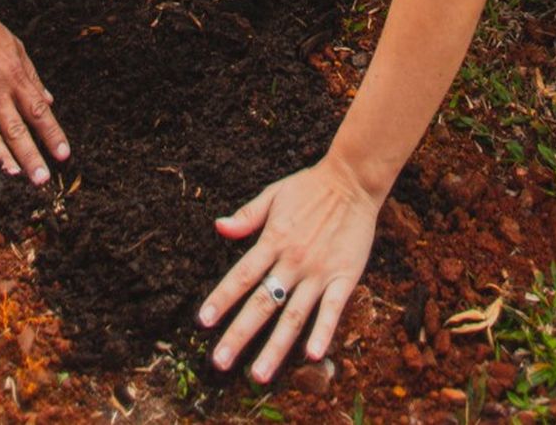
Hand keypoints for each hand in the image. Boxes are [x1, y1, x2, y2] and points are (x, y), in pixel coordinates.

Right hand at [0, 2, 70, 178]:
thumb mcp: (18, 50)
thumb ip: (33, 78)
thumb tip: (50, 102)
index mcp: (16, 79)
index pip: (39, 112)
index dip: (52, 135)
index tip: (64, 155)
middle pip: (17, 130)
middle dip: (31, 156)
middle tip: (42, 180)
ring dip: (3, 158)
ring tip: (15, 176)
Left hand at [198, 159, 380, 380]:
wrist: (352, 180)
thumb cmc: (310, 187)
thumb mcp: (273, 195)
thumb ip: (247, 216)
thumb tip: (218, 227)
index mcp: (273, 241)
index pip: (241, 275)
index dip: (221, 298)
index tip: (203, 321)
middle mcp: (293, 261)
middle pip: (262, 303)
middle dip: (239, 334)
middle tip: (219, 362)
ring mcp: (319, 272)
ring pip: (294, 315)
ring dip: (275, 347)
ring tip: (258, 375)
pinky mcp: (345, 276)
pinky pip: (332, 309)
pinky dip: (323, 331)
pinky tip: (313, 355)